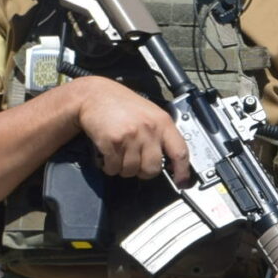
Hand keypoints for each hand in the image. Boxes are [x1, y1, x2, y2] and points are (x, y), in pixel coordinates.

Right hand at [71, 78, 190, 181]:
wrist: (94, 95)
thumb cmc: (122, 104)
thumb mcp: (151, 113)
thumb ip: (161, 133)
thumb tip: (172, 158)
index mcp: (163, 123)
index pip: (180, 152)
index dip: (183, 171)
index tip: (182, 182)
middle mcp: (149, 130)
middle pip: (153, 168)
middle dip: (144, 172)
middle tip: (137, 165)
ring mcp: (130, 136)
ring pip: (132, 170)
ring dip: (124, 169)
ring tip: (119, 157)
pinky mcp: (112, 141)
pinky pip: (114, 167)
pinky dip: (110, 167)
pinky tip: (108, 157)